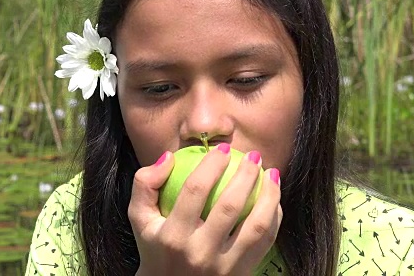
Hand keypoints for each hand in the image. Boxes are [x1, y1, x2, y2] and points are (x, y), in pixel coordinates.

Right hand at [128, 144, 281, 274]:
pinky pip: (265, 242)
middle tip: (254, 156)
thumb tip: (170, 157)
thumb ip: (145, 183)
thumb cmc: (155, 246)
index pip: (195, 190)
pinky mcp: (241, 274)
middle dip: (246, 175)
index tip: (223, 149)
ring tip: (272, 173)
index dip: (211, 164)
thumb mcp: (139, 217)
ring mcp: (223, 267)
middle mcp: (198, 253)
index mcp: (172, 236)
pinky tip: (274, 199)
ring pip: (255, 226)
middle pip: (229, 206)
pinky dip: (273, 218)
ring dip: (269, 196)